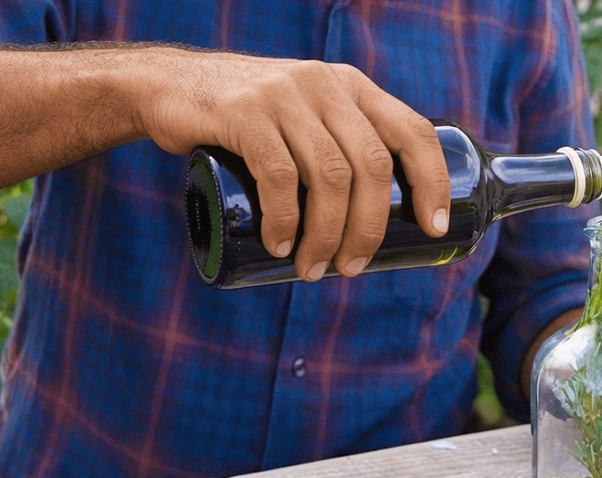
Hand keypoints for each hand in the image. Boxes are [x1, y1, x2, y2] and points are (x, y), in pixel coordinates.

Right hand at [138, 49, 450, 280]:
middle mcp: (325, 84)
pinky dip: (285, 219)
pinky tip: (278, 246)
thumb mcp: (301, 118)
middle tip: (351, 268)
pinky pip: (279, 175)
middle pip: (371, 165)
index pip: (412, 131)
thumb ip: (335, 146)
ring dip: (326, 235)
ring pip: (329, 176)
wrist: (168, 88)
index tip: (434, 229)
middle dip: (369, 228)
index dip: (432, 182)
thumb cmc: (243, 122)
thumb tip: (372, 223)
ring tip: (313, 269)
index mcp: (351, 87)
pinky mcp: (245, 112)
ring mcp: (285, 95)